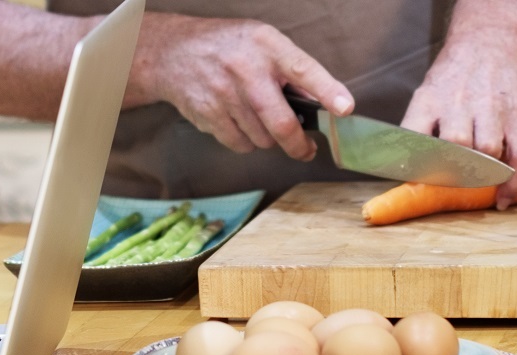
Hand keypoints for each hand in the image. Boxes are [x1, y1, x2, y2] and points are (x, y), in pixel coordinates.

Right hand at [128, 13, 353, 158]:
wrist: (171, 52)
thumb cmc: (228, 47)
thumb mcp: (263, 43)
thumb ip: (292, 70)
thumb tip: (323, 101)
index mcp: (267, 46)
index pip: (303, 70)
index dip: (327, 91)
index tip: (345, 108)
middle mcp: (246, 69)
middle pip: (281, 123)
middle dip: (298, 145)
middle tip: (306, 150)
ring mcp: (224, 93)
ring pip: (262, 139)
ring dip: (268, 138)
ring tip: (260, 120)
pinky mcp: (208, 114)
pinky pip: (240, 144)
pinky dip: (246, 141)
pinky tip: (240, 122)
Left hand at [400, 1, 516, 209]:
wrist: (490, 40)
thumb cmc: (455, 76)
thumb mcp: (428, 92)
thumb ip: (420, 128)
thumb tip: (406, 170)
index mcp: (429, 99)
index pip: (415, 138)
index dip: (415, 167)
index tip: (415, 186)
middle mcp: (459, 102)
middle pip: (455, 148)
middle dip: (453, 174)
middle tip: (452, 184)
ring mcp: (492, 108)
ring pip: (487, 152)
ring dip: (483, 174)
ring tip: (478, 180)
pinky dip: (512, 182)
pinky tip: (504, 197)